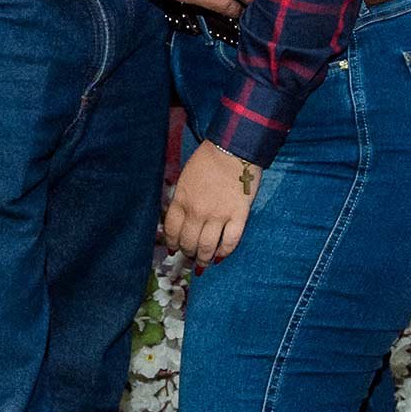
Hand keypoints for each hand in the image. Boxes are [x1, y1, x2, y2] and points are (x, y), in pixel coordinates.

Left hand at [163, 140, 260, 265]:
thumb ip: (181, 200)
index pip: (172, 231)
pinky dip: (224, 252)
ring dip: (204, 259)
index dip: (172, 244)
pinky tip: (220, 256)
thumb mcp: (185, 178)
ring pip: (207, 248)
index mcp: (182, 200)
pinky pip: (230, 242)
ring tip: (204, 263)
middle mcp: (197, 211)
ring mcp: (219, 215)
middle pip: (188, 243)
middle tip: (191, 256)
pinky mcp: (239, 216)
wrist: (234, 148)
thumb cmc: (208, 160)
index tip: (174, 249)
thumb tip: (180, 221)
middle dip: (188, 253)